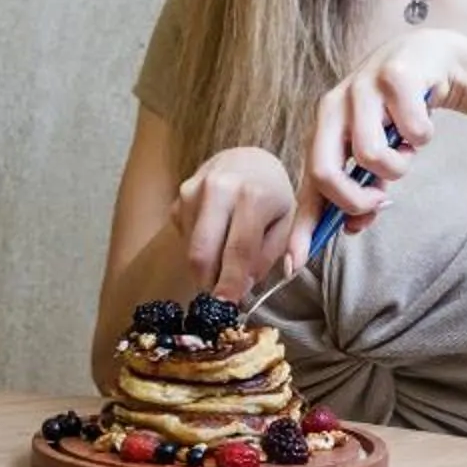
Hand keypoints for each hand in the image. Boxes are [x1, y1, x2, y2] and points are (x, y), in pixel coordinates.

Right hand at [173, 146, 296, 300]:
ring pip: (190, 250)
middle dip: (209, 283)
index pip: (238, 250)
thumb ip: (272, 255)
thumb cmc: (272, 194)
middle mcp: (217, 189)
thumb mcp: (288, 221)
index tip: (228, 307)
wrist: (247, 159)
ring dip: (206, 267)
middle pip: (203, 253)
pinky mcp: (178, 198)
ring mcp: (192, 192)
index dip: (231, 283)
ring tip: (226, 258)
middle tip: (222, 297)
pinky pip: (184, 238)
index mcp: (251, 195)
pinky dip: (199, 249)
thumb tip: (246, 286)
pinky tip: (216, 237)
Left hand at [287, 30, 466, 255]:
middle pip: (325, 172)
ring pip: (371, 155)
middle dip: (354, 201)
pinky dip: (423, 137)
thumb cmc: (396, 114)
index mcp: (323, 129)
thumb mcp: (374, 151)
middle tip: (380, 200)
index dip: (302, 226)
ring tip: (407, 151)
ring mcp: (361, 88)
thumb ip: (360, 188)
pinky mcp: (395, 76)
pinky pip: (412, 130)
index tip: (295, 264)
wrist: (431, 60)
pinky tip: (421, 123)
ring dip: (399, 166)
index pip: (307, 184)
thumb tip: (350, 228)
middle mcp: (333, 107)